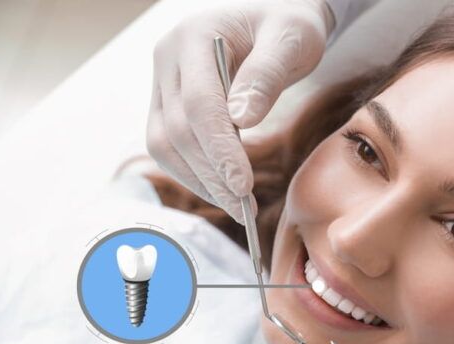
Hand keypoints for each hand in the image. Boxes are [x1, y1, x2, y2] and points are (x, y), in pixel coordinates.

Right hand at [146, 0, 333, 223]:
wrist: (272, 23)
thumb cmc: (286, 27)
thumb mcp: (290, 40)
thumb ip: (266, 75)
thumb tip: (241, 120)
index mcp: (193, 36)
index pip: (198, 104)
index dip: (220, 150)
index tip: (245, 185)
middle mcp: (167, 59)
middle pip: (177, 131)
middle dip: (211, 176)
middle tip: (246, 210)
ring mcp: (163, 82)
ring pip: (164, 145)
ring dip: (200, 182)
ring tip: (238, 208)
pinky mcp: (167, 104)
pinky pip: (170, 148)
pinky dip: (195, 175)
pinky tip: (224, 192)